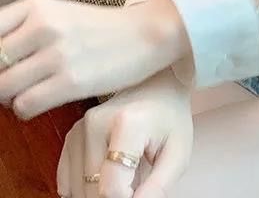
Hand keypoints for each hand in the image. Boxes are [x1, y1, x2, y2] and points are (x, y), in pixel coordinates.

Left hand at [0, 0, 189, 118]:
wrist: (149, 33)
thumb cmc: (101, 29)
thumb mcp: (58, 15)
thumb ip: (21, 32)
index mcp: (37, 6)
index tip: (3, 62)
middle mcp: (44, 26)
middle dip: (0, 77)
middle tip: (18, 78)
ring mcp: (57, 54)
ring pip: (1, 89)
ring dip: (11, 96)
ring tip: (32, 88)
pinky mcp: (70, 81)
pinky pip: (23, 106)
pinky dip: (28, 108)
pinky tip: (46, 97)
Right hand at [57, 67, 193, 197]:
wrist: (159, 84)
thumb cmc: (171, 117)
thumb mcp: (178, 152)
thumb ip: (158, 186)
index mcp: (126, 124)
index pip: (111, 188)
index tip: (141, 193)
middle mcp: (94, 124)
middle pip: (91, 191)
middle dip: (115, 197)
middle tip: (138, 178)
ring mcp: (79, 129)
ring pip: (77, 189)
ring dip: (101, 192)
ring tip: (128, 172)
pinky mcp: (71, 136)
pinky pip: (68, 181)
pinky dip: (87, 187)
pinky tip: (109, 171)